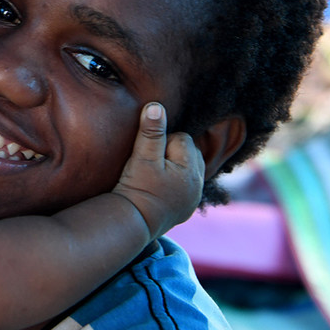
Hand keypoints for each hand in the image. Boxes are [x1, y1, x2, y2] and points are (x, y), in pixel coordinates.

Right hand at [112, 102, 203, 238]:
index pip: (182, 138)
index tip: (148, 156)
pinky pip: (186, 186)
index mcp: (191, 169)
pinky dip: (175, 182)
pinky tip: (159, 188)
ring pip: (189, 169)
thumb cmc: (137, 188)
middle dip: (172, 152)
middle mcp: (197, 184)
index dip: (162, 141)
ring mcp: (192, 198)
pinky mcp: (185, 209)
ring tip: (155, 174)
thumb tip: (156, 106)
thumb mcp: (142, 157)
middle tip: (151, 163)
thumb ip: (151, 131)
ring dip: (175, 166)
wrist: (132, 223)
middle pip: (190, 152)